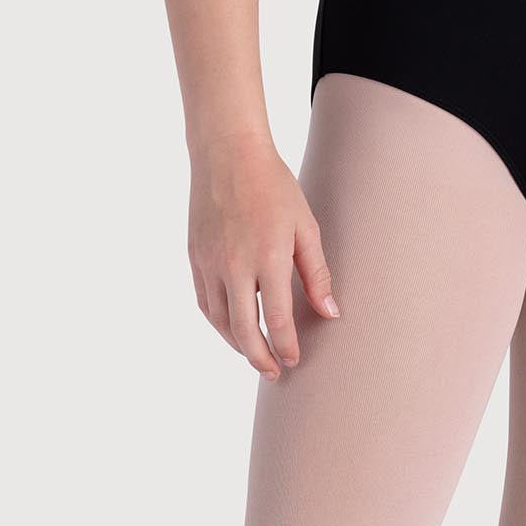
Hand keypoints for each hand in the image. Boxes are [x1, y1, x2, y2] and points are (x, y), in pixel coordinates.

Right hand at [188, 130, 338, 378]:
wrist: (227, 152)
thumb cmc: (273, 186)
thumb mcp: (305, 227)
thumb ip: (317, 274)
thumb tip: (330, 313)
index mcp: (267, 256)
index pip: (276, 320)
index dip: (286, 347)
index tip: (294, 360)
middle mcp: (234, 264)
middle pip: (244, 331)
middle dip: (260, 358)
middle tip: (273, 372)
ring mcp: (210, 262)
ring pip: (221, 322)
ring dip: (239, 345)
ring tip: (255, 354)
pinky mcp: (195, 258)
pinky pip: (206, 304)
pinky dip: (219, 324)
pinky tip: (233, 330)